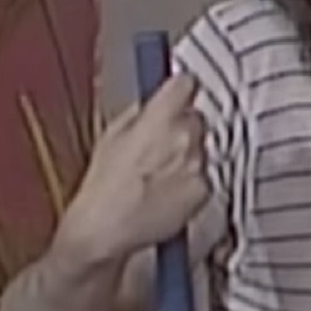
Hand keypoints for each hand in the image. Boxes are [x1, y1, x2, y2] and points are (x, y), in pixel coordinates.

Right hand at [58, 74, 209, 260]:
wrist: (108, 227)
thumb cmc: (105, 185)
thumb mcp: (112, 134)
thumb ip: (140, 112)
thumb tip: (153, 103)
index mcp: (159, 117)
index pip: (187, 83)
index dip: (180, 88)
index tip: (178, 92)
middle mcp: (184, 136)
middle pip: (196, 117)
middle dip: (181, 127)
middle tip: (157, 146)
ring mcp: (197, 163)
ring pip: (201, 148)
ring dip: (186, 156)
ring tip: (157, 174)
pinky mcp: (205, 189)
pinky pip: (203, 176)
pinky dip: (190, 182)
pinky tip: (166, 192)